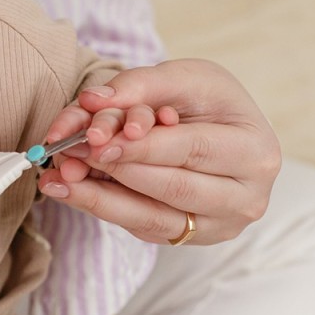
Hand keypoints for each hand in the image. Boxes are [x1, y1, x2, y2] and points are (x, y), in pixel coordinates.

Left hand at [36, 59, 281, 245]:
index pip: (193, 150)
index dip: (143, 146)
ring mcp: (219, 226)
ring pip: (152, 219)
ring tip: (58, 179)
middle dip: (116, 171)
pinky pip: (142, 227)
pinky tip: (70, 190)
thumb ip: (142, 84)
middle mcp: (246, 198)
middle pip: (172, 188)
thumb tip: (92, 101)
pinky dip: (103, 207)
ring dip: (98, 199)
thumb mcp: (186, 77)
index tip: (97, 140)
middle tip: (69, 156)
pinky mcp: (189, 237)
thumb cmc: (209, 102)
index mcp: (256, 152)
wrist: (223, 132)